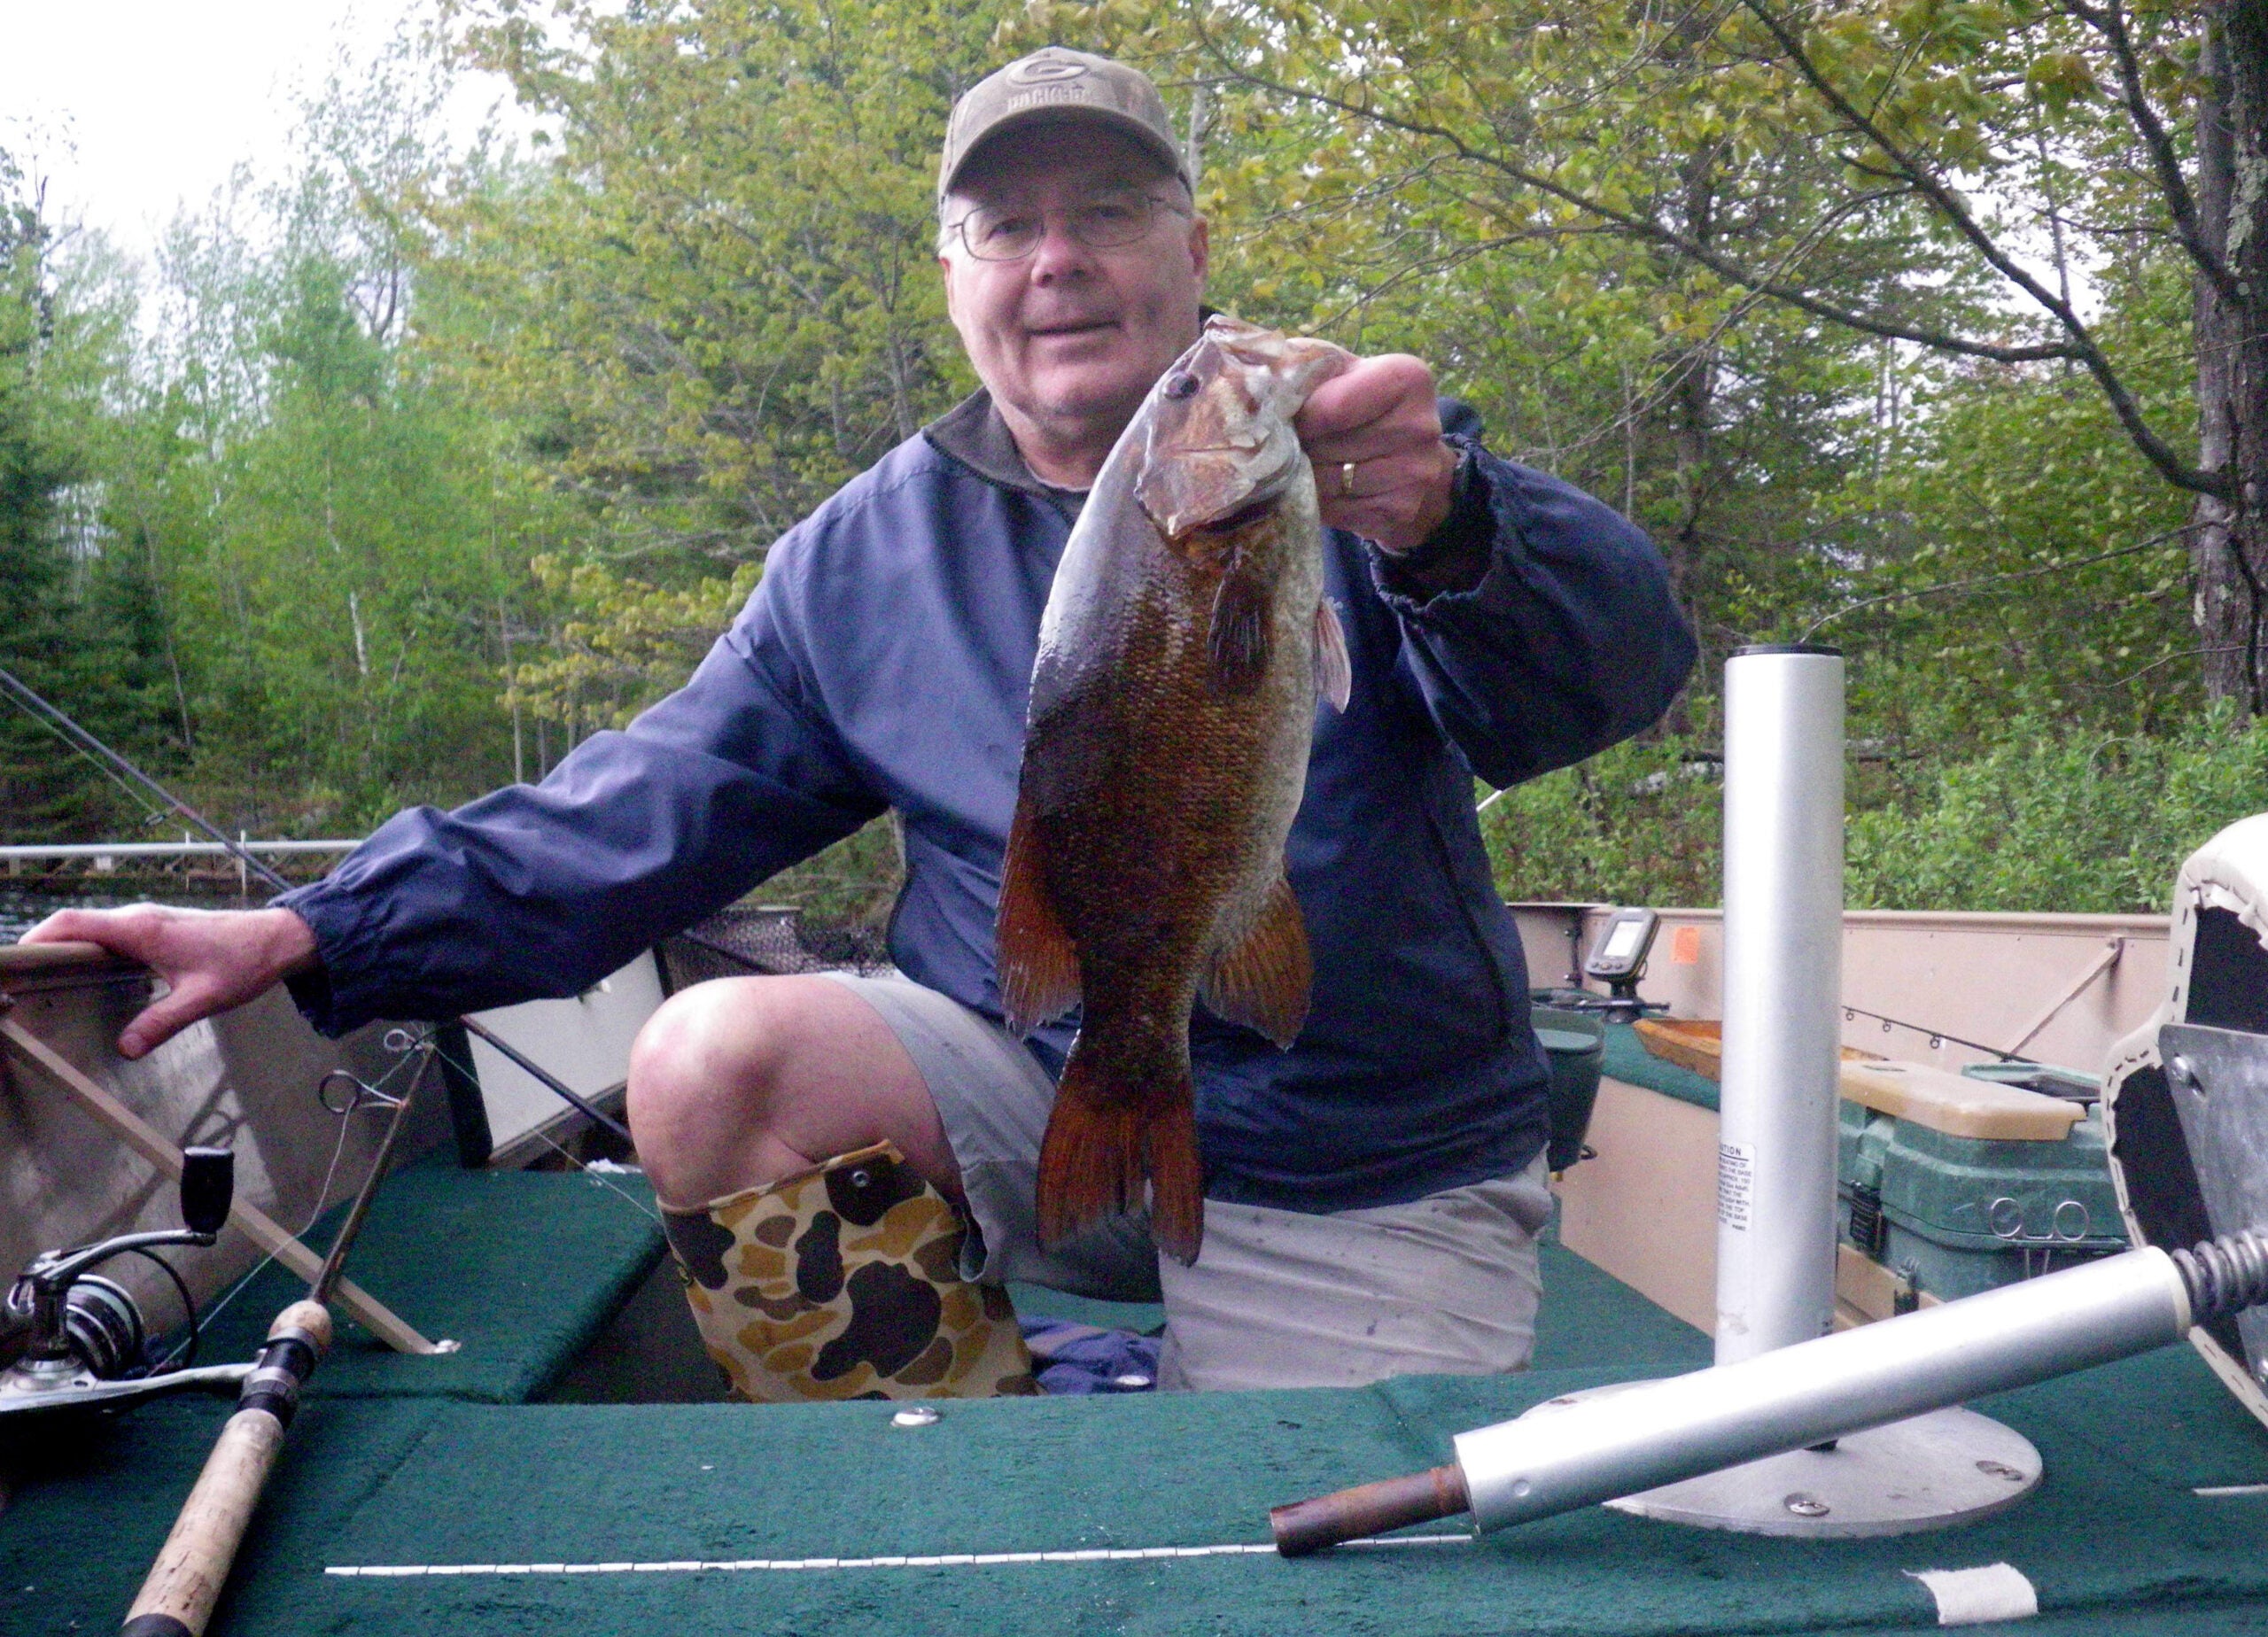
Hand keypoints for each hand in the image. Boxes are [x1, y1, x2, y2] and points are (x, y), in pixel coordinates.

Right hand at [20, 905, 318, 1059]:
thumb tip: (126, 1048)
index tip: (13, 963)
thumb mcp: (203, 998)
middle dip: (40, 950)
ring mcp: (144, 922)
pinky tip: (84, 980)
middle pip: (71, 927)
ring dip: (63, 951)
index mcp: (139, 928)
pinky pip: (108, 937)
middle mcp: (136, 919)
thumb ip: (162, 1022)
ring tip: (40, 986)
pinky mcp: (153, 930)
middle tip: (18, 985)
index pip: (70, 923)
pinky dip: (87, 952)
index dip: (36, 939)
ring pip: (89, 931)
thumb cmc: (244, 962)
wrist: (278, 939)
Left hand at [1296, 353, 1459, 555]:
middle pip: (1327, 447)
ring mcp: (1415, 473)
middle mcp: (1419, 426)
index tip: (1291, 419)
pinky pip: (1336, 510)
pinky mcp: (1401, 510)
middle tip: (1299, 442)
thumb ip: (1305, 366)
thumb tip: (1252, 377)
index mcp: (1406, 378)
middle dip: (1302, 447)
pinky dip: (1321, 502)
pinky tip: (1326, 488)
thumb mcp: (1341, 370)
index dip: (1300, 418)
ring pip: (1327, 482)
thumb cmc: (1363, 405)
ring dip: (1307, 476)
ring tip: (1310, 463)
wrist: (1412, 458)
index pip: (1331, 408)